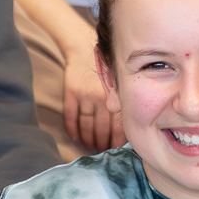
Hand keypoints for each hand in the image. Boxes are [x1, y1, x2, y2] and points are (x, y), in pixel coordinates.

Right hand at [63, 30, 125, 151]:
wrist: (81, 48)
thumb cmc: (104, 68)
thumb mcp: (115, 83)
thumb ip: (120, 102)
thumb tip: (127, 127)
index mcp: (115, 96)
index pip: (118, 125)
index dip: (116, 140)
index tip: (116, 149)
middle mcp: (101, 97)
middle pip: (102, 128)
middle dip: (103, 142)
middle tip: (103, 151)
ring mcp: (85, 95)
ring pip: (87, 125)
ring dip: (88, 138)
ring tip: (90, 146)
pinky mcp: (71, 92)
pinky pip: (71, 115)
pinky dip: (73, 128)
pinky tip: (75, 137)